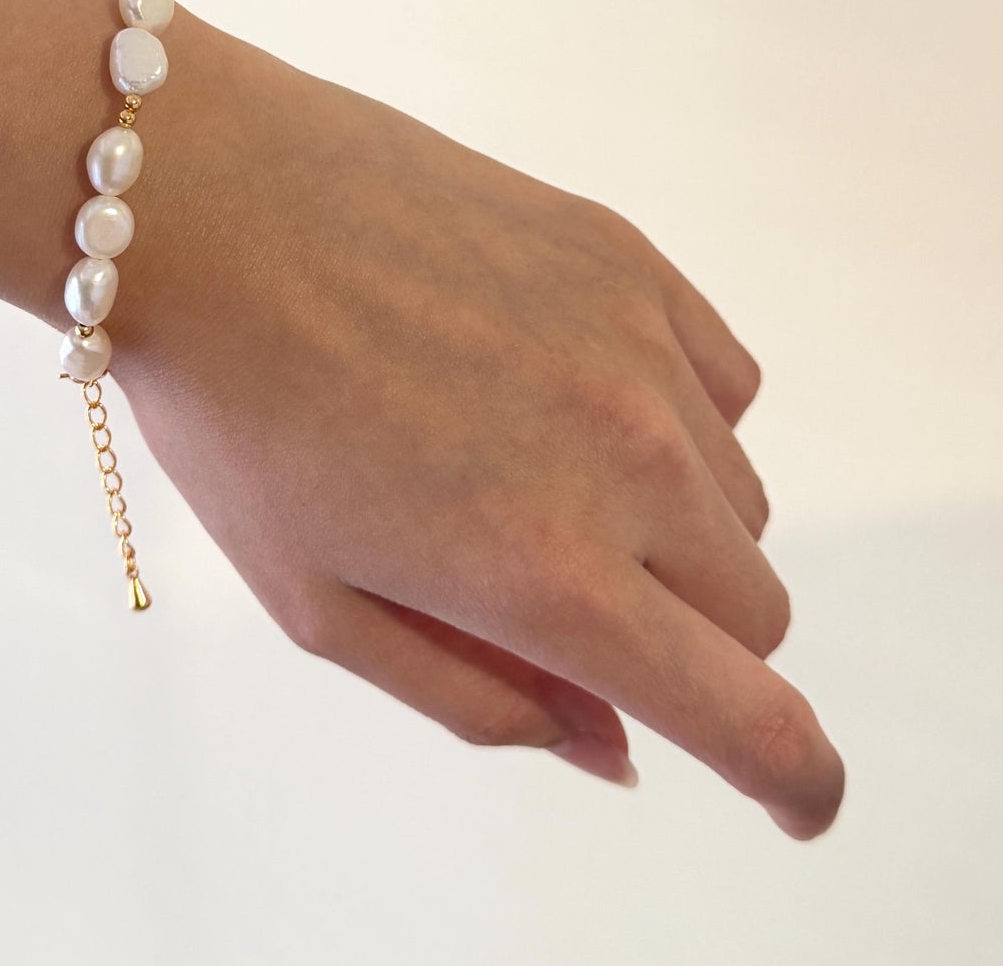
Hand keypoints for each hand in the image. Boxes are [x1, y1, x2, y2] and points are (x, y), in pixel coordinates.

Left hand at [116, 14, 844, 839]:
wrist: (205, 202)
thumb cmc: (233, 412)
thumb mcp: (318, 602)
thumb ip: (477, 697)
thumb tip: (615, 751)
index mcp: (546, 573)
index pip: (753, 719)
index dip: (795, 780)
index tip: (797, 800)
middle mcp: (625, 459)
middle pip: (754, 609)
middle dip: (686, 638)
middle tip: (569, 593)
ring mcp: (638, 343)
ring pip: (737, 495)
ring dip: (671, 522)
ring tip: (529, 468)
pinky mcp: (626, 256)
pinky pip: (724, 380)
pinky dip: (678, 417)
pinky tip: (571, 391)